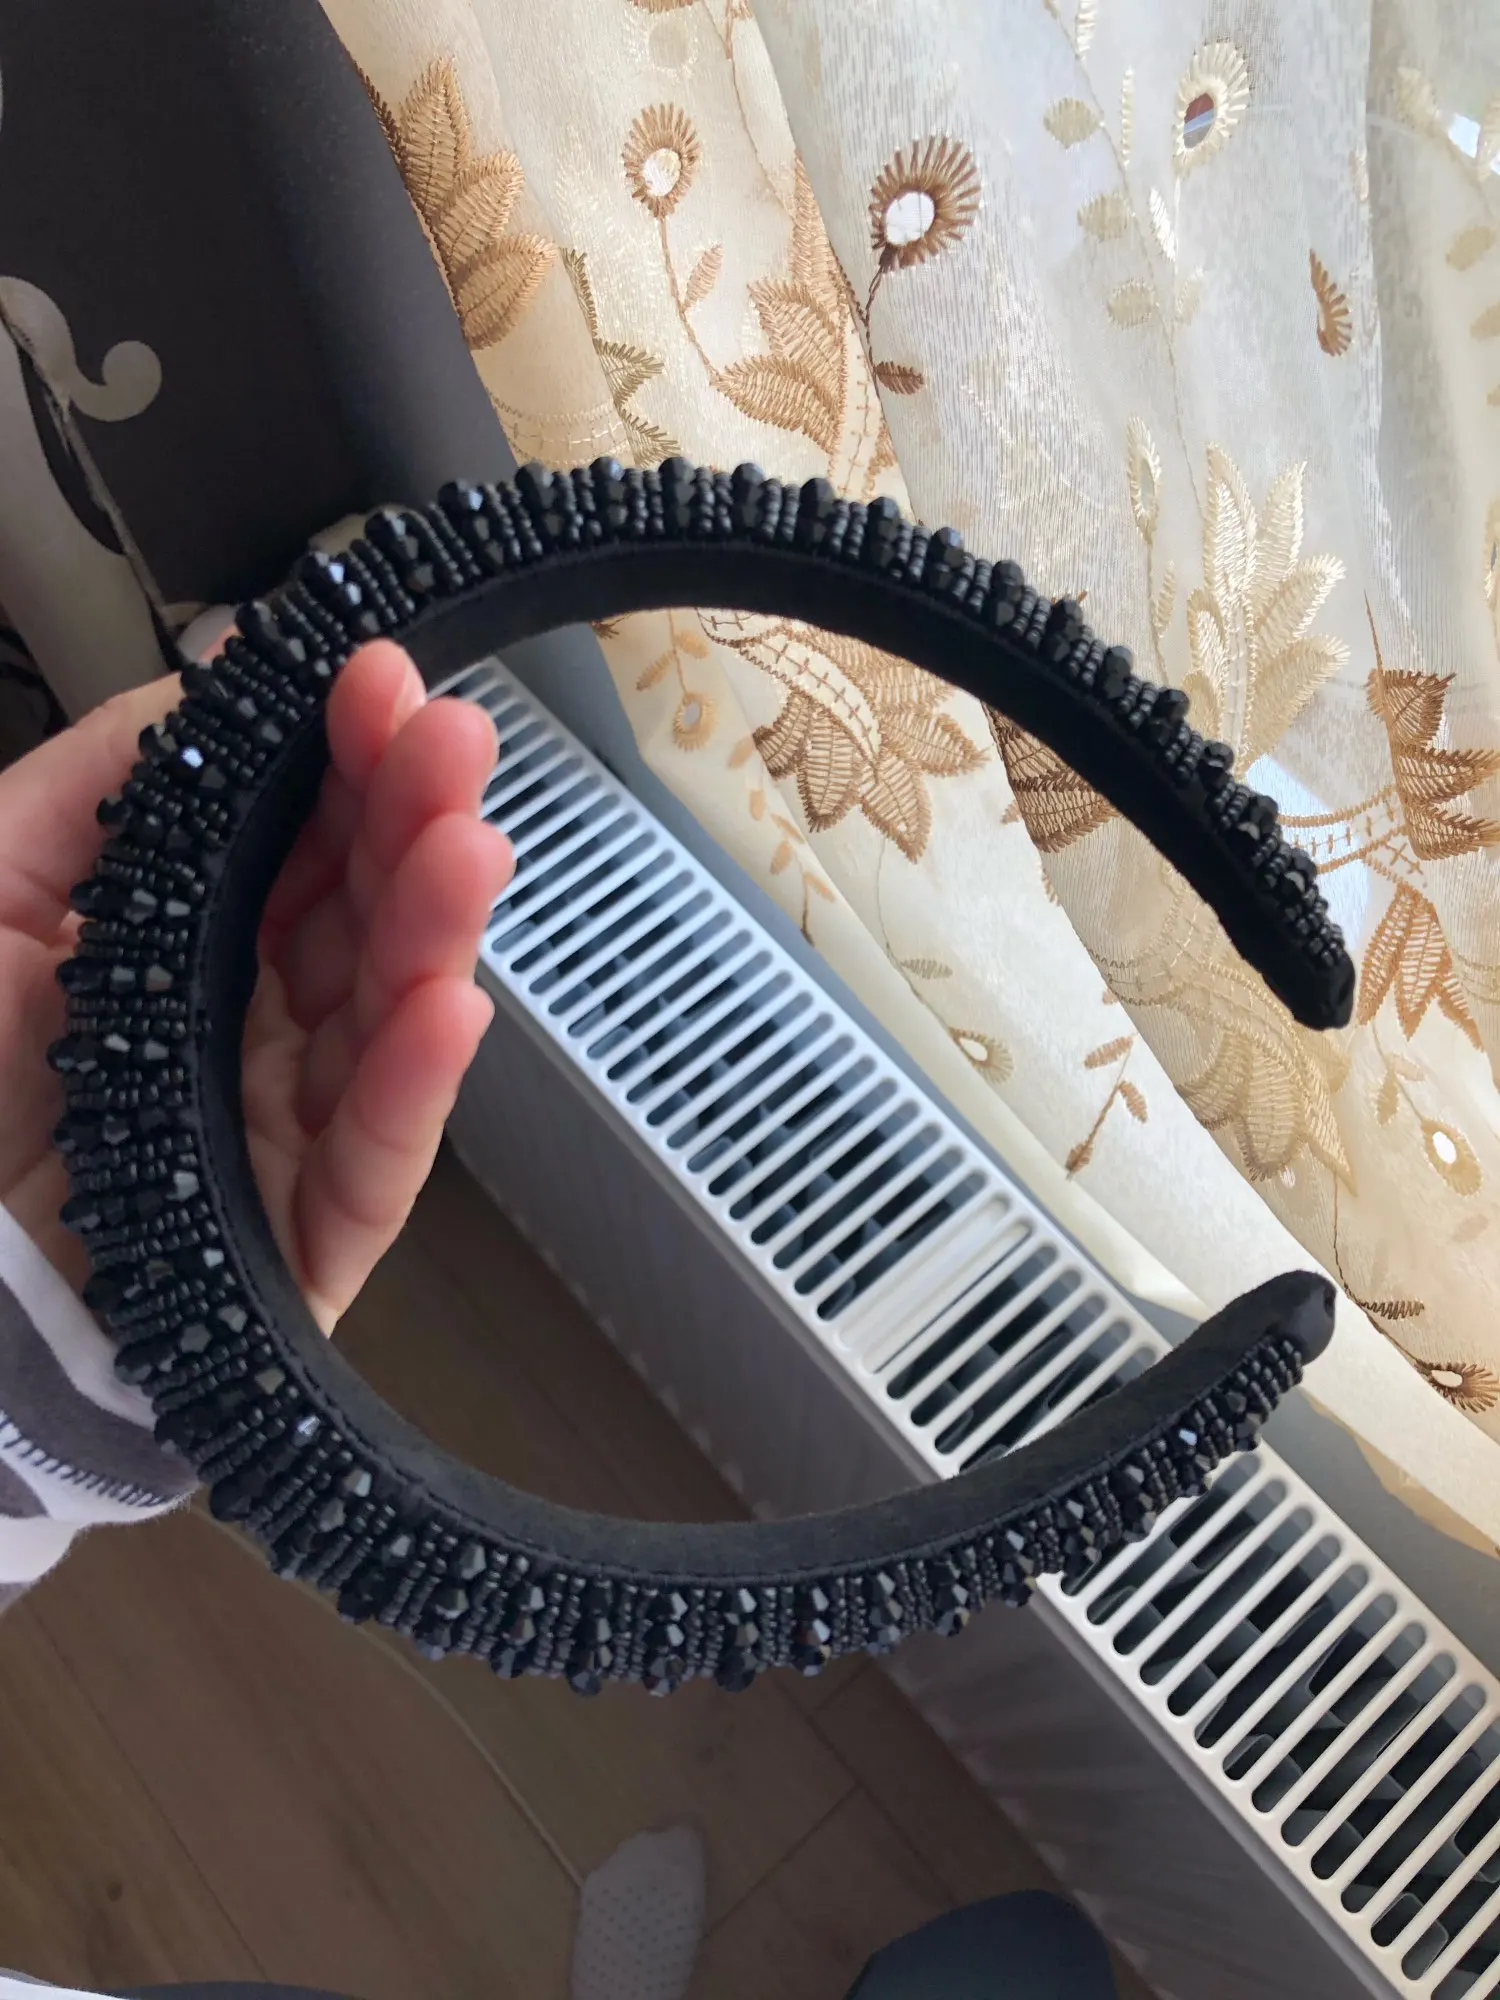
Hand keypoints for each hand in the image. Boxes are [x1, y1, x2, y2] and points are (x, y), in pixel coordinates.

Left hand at [0, 640, 512, 1331]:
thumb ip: (106, 779)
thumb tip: (228, 675)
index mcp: (191, 946)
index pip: (301, 842)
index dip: (346, 761)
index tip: (377, 684)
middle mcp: (253, 1027)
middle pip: (360, 917)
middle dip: (411, 819)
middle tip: (453, 740)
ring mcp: (288, 1130)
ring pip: (383, 1021)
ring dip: (433, 929)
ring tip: (467, 846)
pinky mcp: (305, 1240)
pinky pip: (373, 1160)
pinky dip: (414, 1085)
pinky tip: (447, 1006)